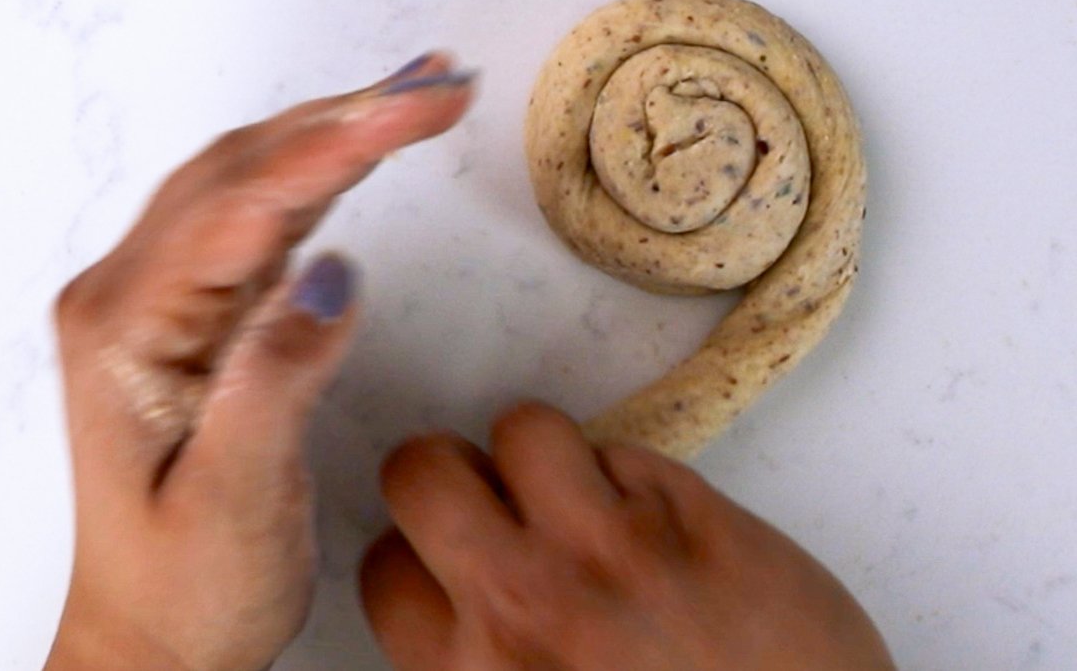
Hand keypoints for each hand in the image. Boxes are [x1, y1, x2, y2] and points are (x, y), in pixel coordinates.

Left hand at [45, 54, 473, 670]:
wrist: (157, 640)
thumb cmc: (186, 585)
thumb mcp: (233, 497)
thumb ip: (274, 377)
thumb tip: (330, 272)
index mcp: (128, 327)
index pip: (242, 204)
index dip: (335, 144)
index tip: (414, 104)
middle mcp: (133, 295)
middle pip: (244, 168)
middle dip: (345, 114)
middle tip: (439, 82)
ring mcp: (164, 300)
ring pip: (251, 179)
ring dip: (334, 128)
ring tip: (417, 93)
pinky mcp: (200, 314)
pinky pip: (258, 217)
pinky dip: (319, 171)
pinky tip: (360, 150)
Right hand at [361, 403, 895, 669]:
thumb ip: (490, 666)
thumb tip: (467, 601)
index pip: (386, 571)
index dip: (421, 557)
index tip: (455, 561)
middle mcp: (526, 607)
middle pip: (423, 472)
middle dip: (449, 475)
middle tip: (499, 507)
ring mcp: (611, 550)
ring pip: (525, 430)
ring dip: (544, 457)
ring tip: (583, 502)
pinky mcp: (690, 514)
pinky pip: (624, 451)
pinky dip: (632, 478)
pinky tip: (662, 528)